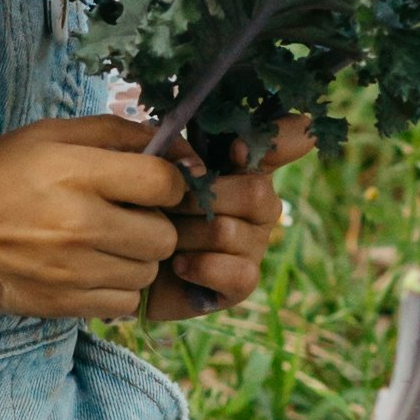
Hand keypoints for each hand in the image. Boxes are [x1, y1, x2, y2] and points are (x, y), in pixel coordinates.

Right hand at [0, 116, 193, 319]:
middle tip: (129, 216)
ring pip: (148, 271)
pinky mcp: (64, 304)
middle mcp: (79, 224)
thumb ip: (115, 132)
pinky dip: (119, 288)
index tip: (158, 185)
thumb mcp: (49, 135)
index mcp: (76, 172)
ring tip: (107, 243)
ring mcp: (72, 270)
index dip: (173, 183)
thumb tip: (180, 148)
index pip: (163, 182)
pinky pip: (125, 303)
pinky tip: (95, 270)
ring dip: (138, 257)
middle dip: (156, 223)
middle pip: (163, 235)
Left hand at [139, 115, 310, 323]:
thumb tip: (206, 162)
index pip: (294, 139)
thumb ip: (179, 151)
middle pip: (255, 192)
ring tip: (164, 239)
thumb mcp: (154, 168)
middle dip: (198, 200)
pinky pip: (237, 272)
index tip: (237, 148)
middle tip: (166, 207)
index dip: (285, 137)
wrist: (124, 262)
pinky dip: (200, 267)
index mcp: (245, 164)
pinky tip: (178, 265)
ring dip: (186, 235)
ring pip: (230, 232)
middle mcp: (260, 202)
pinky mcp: (243, 282)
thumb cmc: (143, 206)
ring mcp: (255, 243)